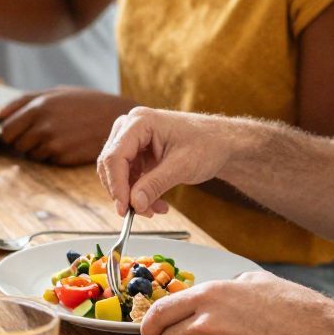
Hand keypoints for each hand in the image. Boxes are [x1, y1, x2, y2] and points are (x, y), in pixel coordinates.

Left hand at [0, 88, 135, 165]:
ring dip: (37, 148)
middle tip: (39, 133)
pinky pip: (46, 160)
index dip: (11, 131)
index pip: (6, 130)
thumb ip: (22, 102)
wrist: (116, 116)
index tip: (19, 129)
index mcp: (38, 106)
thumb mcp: (53, 93)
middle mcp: (43, 126)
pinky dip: (52, 155)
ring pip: (30, 154)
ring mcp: (53, 143)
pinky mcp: (64, 157)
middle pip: (15, 144)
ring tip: (57, 135)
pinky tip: (67, 143)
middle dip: (22, 140)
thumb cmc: (83, 102)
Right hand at [97, 107, 232, 215]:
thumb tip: (134, 204)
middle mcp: (130, 127)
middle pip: (111, 164)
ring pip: (117, 173)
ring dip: (132, 195)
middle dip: (124, 192)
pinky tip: (156, 203)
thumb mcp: (182, 166)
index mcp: (140, 122)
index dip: (116, 185)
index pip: (115, 156)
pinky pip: (128, 176)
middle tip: (139, 212)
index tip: (124, 208)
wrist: (222, 142)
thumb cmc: (208, 144)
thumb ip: (155, 184)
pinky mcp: (137, 152)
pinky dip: (138, 192)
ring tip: (154, 209)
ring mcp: (132, 139)